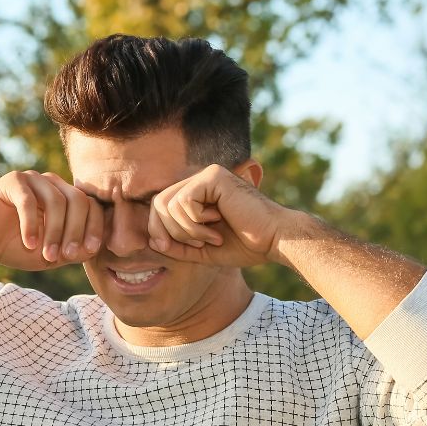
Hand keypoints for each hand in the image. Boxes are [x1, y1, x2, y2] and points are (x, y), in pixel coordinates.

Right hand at [0, 170, 102, 270]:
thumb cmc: (16, 247)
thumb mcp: (50, 255)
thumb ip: (72, 251)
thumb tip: (94, 248)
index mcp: (66, 197)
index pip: (92, 205)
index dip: (95, 228)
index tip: (89, 250)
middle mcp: (52, 184)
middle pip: (78, 201)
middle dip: (76, 231)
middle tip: (67, 256)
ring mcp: (33, 179)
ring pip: (57, 201)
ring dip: (54, 232)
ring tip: (47, 256)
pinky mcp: (13, 181)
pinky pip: (29, 201)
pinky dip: (31, 225)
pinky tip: (29, 243)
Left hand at [146, 164, 288, 266]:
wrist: (274, 240)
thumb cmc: (245, 245)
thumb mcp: (202, 250)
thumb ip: (177, 245)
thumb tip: (152, 241)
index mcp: (197, 194)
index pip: (160, 208)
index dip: (158, 231)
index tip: (173, 249)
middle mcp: (200, 180)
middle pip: (158, 203)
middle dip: (169, 231)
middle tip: (197, 244)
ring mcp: (207, 175)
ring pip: (169, 204)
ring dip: (186, 230)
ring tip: (210, 237)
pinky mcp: (213, 177)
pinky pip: (183, 201)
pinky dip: (194, 222)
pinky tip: (217, 224)